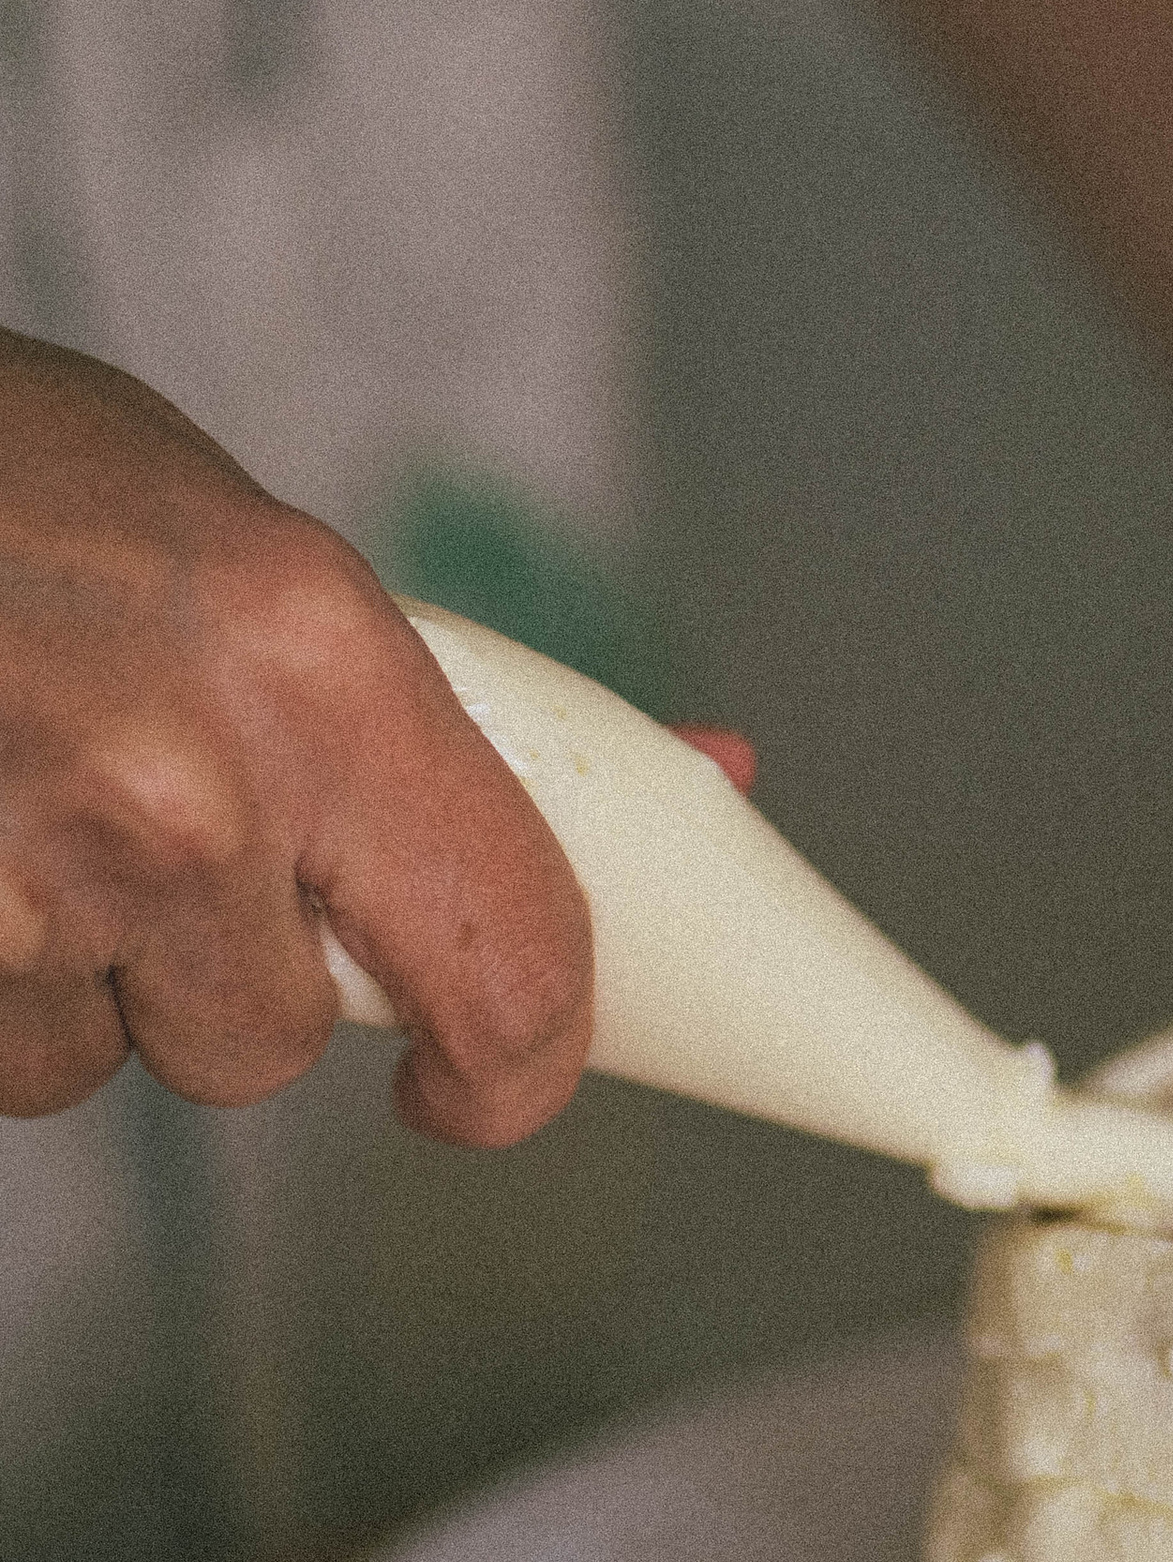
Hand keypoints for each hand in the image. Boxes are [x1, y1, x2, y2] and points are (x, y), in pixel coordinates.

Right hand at [0, 334, 591, 1143]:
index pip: (513, 954)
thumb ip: (449, 697)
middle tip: (143, 842)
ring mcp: (30, 871)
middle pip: (266, 1045)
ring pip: (94, 1058)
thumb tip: (713, 773)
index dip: (517, 1067)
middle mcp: (187, 783)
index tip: (480, 1084)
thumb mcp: (244, 545)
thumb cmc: (5, 478)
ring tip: (7, 795)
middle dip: (216, 988)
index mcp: (315, 658)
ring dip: (65, 974)